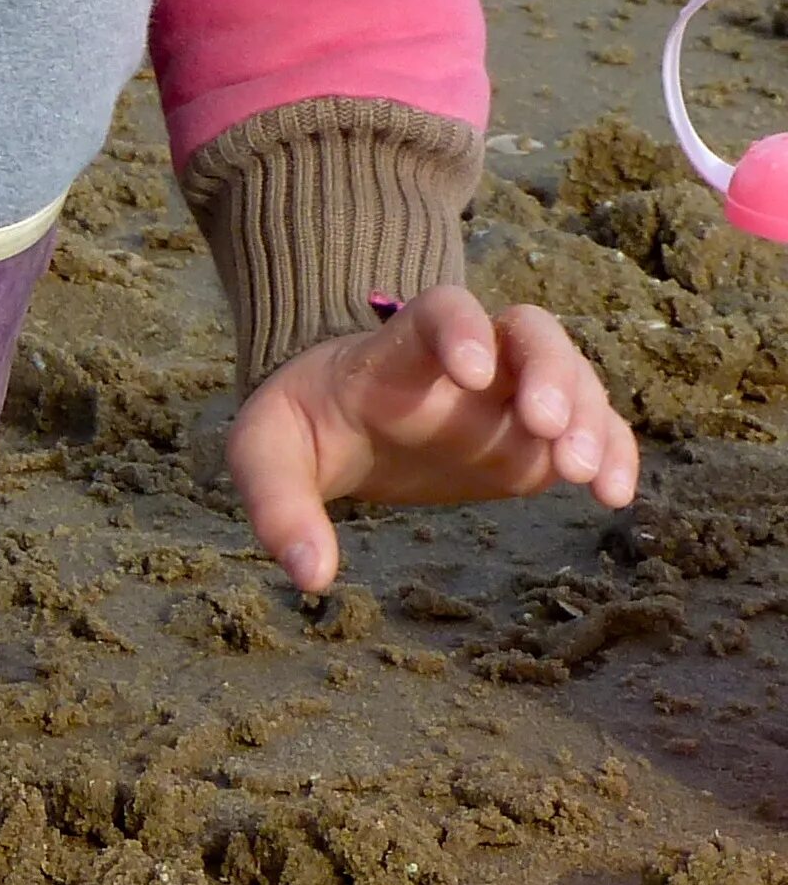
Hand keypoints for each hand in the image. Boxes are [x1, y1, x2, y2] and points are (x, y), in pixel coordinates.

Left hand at [224, 285, 639, 595]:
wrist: (342, 422)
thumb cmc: (309, 426)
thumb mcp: (266, 452)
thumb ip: (277, 504)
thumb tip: (309, 575)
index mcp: (398, 350)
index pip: (439, 309)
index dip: (460, 328)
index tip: (471, 371)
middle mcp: (468, 360)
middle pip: (529, 330)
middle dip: (548, 370)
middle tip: (547, 427)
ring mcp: (510, 392)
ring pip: (571, 373)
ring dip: (589, 414)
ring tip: (586, 476)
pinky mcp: (538, 437)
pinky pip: (595, 426)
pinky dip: (616, 451)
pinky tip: (613, 496)